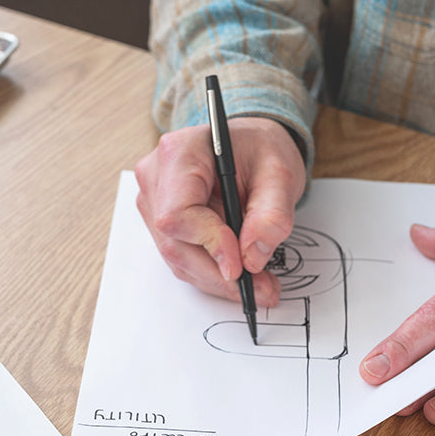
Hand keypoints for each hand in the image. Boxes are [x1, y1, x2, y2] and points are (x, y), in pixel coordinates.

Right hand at [134, 117, 305, 306]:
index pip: (177, 213)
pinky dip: (212, 272)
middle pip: (174, 243)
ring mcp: (153, 201)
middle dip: (219, 273)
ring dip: (218, 279)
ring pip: (177, 257)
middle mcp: (155, 177)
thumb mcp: (280, 173)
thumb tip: (252, 258)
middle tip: (262, 290)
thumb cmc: (260, 149)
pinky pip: (182, 257)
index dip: (209, 243)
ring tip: (260, 286)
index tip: (242, 265)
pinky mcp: (162, 222)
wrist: (249, 145)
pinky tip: (241, 276)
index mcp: (179, 153)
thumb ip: (271, 215)